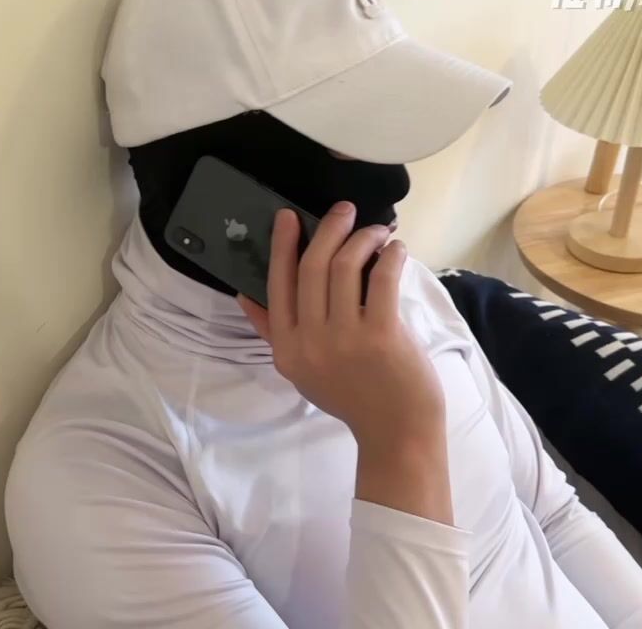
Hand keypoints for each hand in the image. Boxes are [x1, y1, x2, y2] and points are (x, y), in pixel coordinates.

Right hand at [238, 202, 451, 521]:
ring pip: (344, 266)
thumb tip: (244, 296)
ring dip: (362, 238)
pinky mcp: (381, 334)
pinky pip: (381, 278)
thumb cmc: (353, 396)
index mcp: (287, 349)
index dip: (282, 246)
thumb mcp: (302, 370)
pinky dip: (389, 256)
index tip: (288, 216)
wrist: (396, 431)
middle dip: (327, 229)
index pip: (278, 285)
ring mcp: (345, 339)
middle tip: (344, 211)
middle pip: (311, 267)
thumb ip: (275, 332)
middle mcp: (309, 342)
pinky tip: (395, 250)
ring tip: (377, 231)